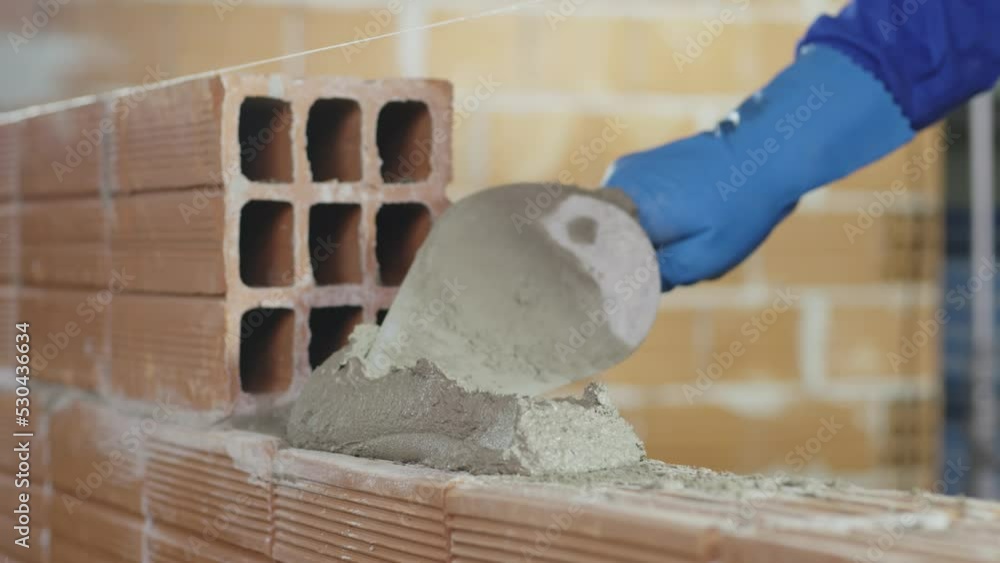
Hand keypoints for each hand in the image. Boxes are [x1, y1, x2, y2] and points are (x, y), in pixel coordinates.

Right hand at [604, 44, 913, 290]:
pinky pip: (630, 208)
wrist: (765, 149)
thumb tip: (632, 288)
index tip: (625, 296)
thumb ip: (663, 276)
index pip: (598, 254)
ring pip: (620, 225)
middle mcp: (618, 184)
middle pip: (607, 240)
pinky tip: (683, 223)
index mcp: (632, 206)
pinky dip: (649, 223)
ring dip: (643, 241)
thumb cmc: (741, 204)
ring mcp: (625, 170)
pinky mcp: (636, 166)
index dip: (611, 278)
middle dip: (633, 260)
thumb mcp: (707, 256)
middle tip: (669, 272)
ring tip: (685, 239)